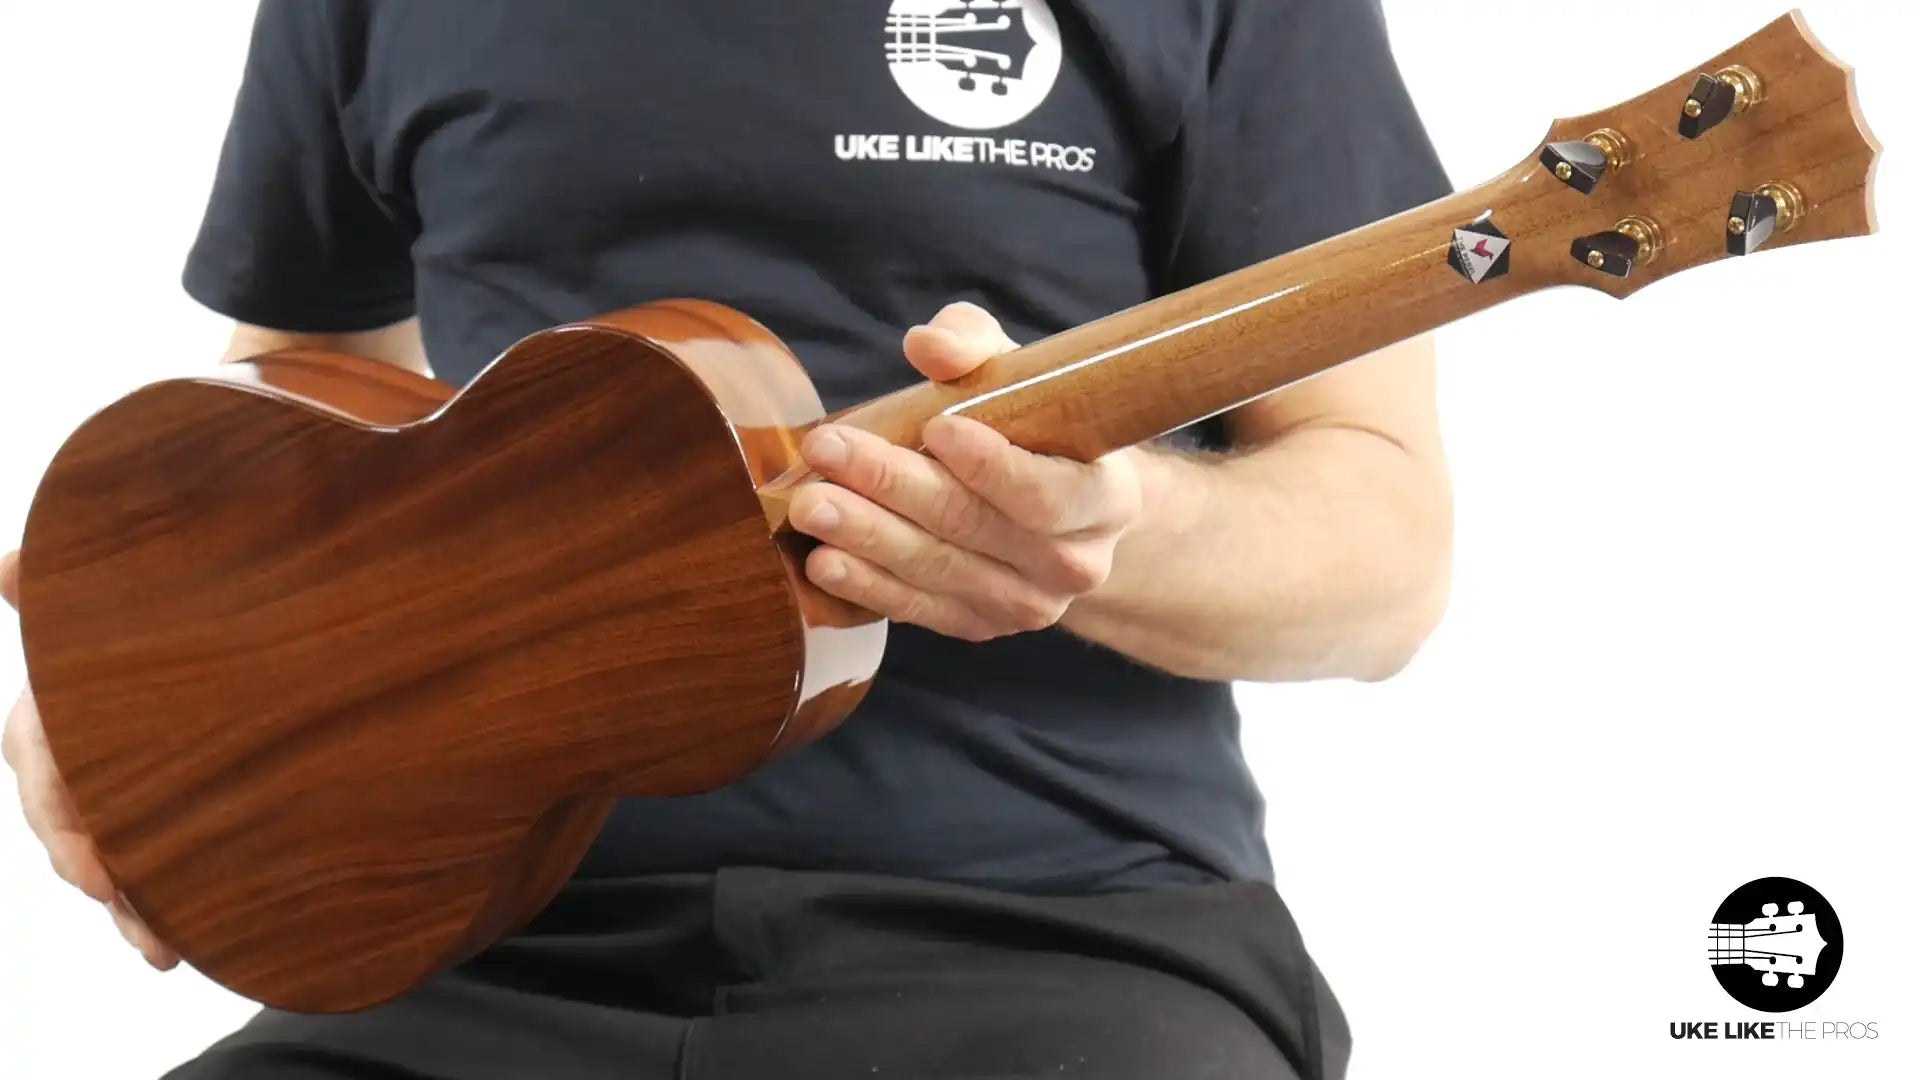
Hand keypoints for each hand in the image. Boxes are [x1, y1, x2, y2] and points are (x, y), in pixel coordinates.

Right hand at [1, 549, 177, 968]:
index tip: (91, 861)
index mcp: (64, 700)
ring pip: (101, 857)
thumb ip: (71, 593)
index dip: (60, 809)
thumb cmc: (184, 622)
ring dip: (124, 905)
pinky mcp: (156, 824)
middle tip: (117, 895)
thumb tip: (9, 566)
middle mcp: (80, 750)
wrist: (276, 650)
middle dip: (86, 862)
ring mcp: (116, 793)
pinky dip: (151, 914)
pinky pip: (141, 875)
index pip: (40, 755)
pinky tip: (171, 951)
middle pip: (64, 818)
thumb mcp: (144, 602)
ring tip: (158, 943)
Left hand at [790, 303, 1142, 641]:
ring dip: (866, 536)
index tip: (935, 426)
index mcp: (1103, 498)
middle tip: (828, 449)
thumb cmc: (1037, 429)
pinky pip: (918, 608)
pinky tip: (823, 561)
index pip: (1044, 492)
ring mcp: (1026, 604)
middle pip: (972, 526)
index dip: (990, 464)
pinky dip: (867, 585)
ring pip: (937, 569)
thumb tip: (926, 344)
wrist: (1063, 512)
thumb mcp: (1021, 376)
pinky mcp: (979, 626)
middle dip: (892, 484)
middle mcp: (1073, 563)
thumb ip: (976, 350)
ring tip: (810, 504)